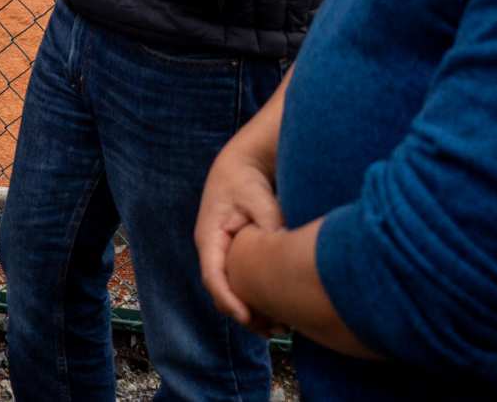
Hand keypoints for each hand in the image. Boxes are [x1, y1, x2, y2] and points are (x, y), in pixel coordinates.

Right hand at [197, 148, 284, 331]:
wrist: (241, 164)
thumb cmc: (247, 181)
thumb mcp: (259, 201)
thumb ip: (270, 227)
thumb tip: (287, 251)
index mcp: (209, 237)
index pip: (213, 276)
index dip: (228, 299)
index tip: (246, 317)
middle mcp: (211, 250)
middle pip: (221, 291)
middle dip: (244, 315)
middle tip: (274, 331)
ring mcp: (220, 253)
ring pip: (229, 290)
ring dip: (250, 311)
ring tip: (280, 329)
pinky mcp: (232, 255)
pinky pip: (238, 282)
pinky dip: (253, 298)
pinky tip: (277, 312)